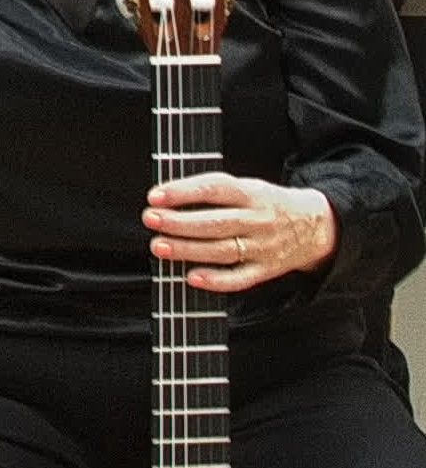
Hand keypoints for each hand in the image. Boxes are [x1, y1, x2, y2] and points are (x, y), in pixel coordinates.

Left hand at [146, 169, 336, 293]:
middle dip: (179, 222)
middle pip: (216, 222)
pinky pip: (241, 278)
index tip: (155, 196)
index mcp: (252, 193)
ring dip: (188, 250)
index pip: (216, 189)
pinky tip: (192, 277)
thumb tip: (168, 197)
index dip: (184, 192)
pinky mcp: (267, 270)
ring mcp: (263, 247)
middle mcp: (258, 220)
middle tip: (150, 219)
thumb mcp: (248, 186)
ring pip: (223, 250)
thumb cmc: (267, 204)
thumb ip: (214, 191)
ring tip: (158, 246)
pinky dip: (217, 280)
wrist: (317, 226)